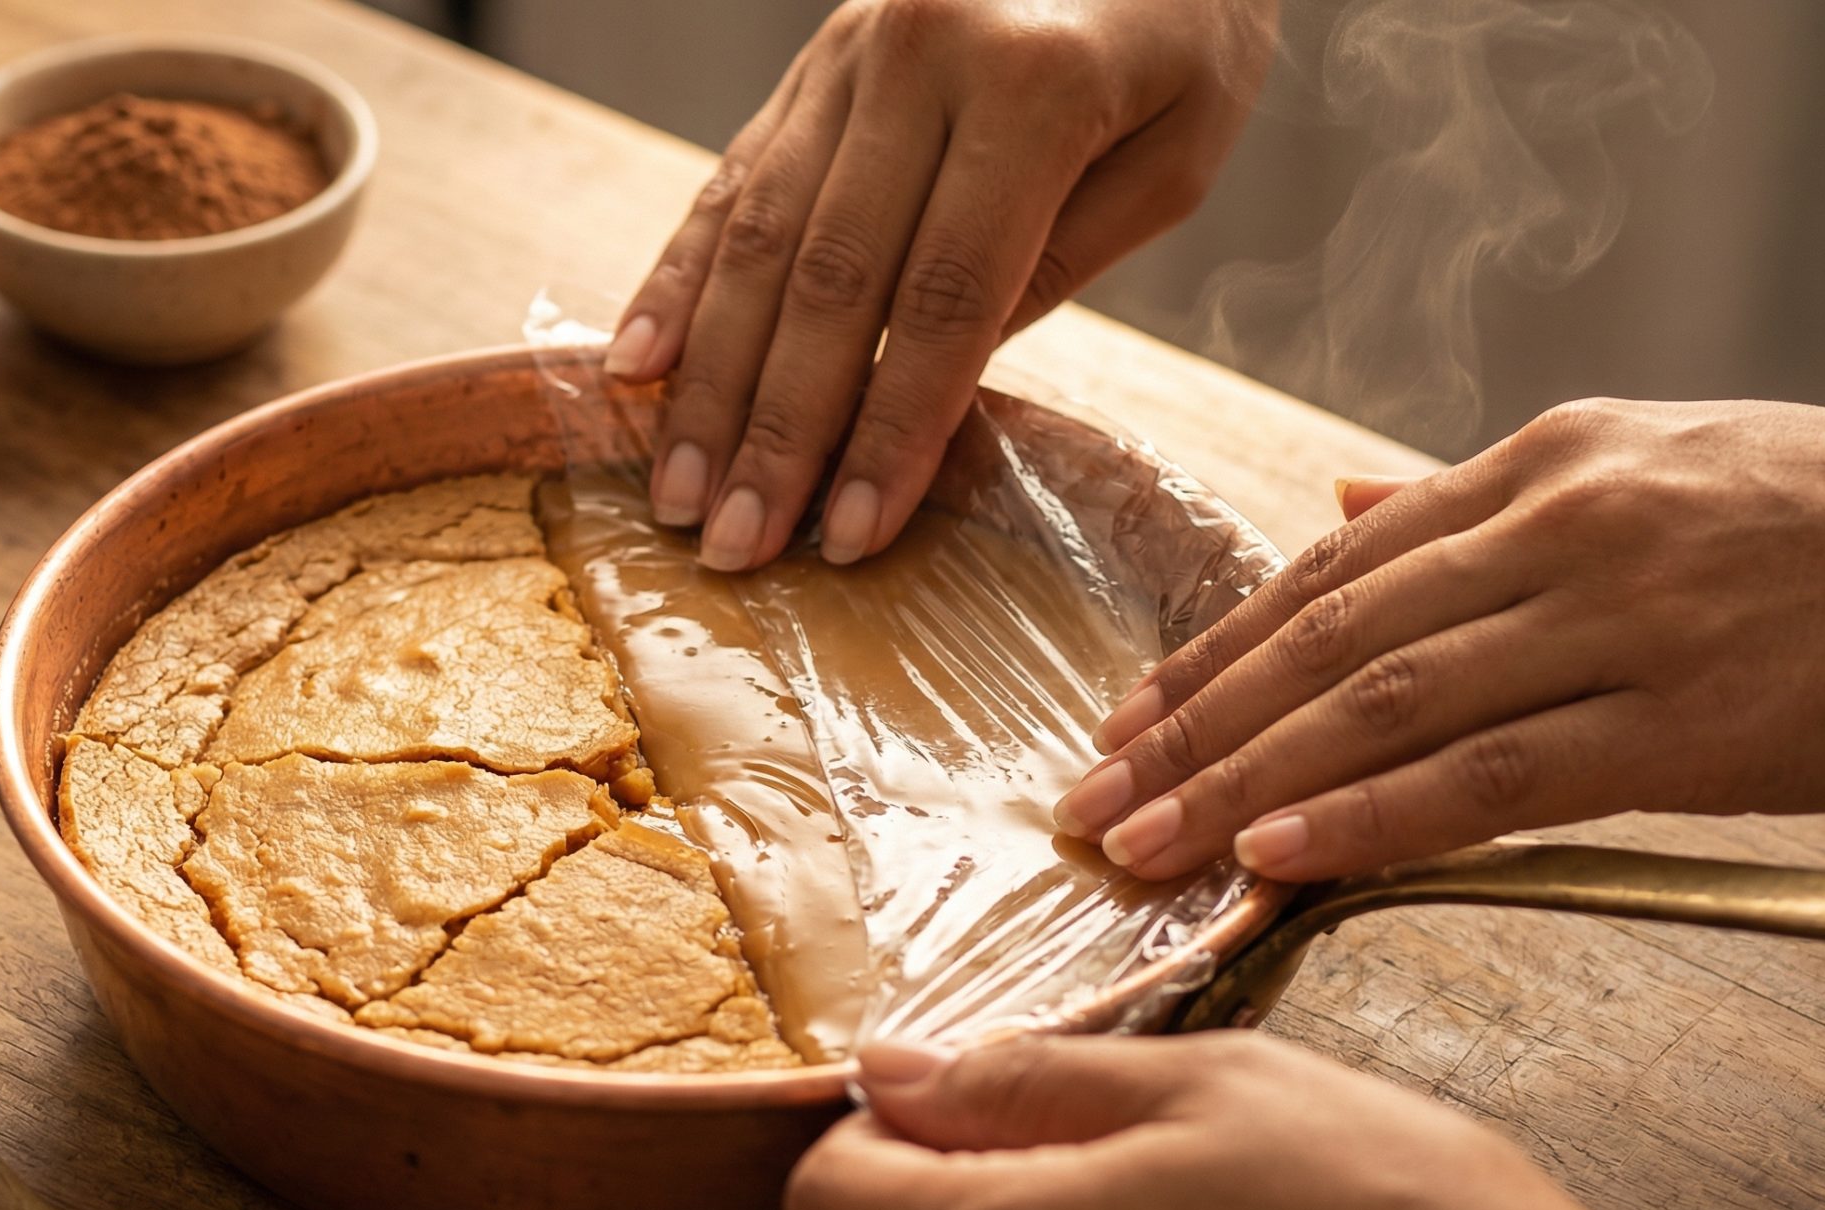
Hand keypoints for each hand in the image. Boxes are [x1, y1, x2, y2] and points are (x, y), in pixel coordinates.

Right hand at [606, 0, 1273, 570]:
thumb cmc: (1188, 32)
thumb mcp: (1176, 152)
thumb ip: (1053, 261)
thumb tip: (925, 386)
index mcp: (1031, 82)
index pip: (944, 296)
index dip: (891, 427)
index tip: (851, 536)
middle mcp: (918, 54)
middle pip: (829, 279)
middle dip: (775, 429)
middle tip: (733, 544)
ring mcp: (848, 51)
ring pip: (758, 236)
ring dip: (708, 378)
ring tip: (675, 490)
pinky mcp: (812, 61)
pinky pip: (733, 181)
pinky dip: (678, 279)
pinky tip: (636, 366)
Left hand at [1054, 398, 1824, 882]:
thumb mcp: (1653, 465)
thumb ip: (1479, 497)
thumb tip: (1340, 500)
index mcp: (1545, 460)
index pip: (1334, 566)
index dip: (1216, 649)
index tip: (1130, 716)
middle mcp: (1562, 526)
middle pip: (1329, 637)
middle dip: (1193, 726)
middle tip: (1091, 797)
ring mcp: (1622, 620)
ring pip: (1386, 707)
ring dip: (1244, 781)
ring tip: (1145, 844)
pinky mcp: (1690, 723)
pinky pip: (1496, 777)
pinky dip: (1375, 815)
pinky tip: (1281, 853)